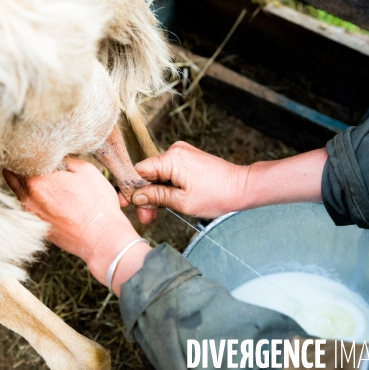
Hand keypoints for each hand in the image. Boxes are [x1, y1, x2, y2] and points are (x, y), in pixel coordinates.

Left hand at [3, 157, 149, 292]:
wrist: (102, 238)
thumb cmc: (97, 204)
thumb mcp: (86, 170)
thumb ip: (65, 159)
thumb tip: (55, 156)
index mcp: (37, 180)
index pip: (18, 159)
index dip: (23, 151)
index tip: (26, 146)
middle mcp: (28, 198)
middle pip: (13, 176)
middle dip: (19, 166)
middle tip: (27, 157)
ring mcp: (31, 215)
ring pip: (19, 192)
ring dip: (23, 182)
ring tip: (34, 174)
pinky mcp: (38, 226)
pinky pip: (28, 206)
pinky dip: (31, 198)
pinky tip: (44, 194)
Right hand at [123, 142, 249, 221]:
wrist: (243, 187)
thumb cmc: (217, 195)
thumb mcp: (182, 201)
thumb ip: (156, 197)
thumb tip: (136, 197)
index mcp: (171, 159)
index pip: (140, 171)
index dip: (131, 189)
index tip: (126, 204)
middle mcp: (174, 151)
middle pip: (148, 174)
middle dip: (145, 196)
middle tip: (146, 218)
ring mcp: (182, 154)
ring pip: (158, 175)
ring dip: (155, 194)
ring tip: (155, 214)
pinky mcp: (187, 159)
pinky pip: (168, 173)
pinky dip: (165, 187)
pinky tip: (165, 202)